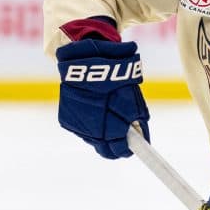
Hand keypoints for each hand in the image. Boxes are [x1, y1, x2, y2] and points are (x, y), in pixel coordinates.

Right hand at [56, 37, 148, 158]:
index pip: (121, 149)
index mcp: (112, 123)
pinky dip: (88, 126)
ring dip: (101, 136)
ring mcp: (79, 125)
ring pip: (93, 141)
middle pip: (105, 149)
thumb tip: (142, 137)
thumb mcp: (133, 97)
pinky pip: (81, 130)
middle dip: (115, 147)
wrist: (85, 58)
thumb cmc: (115, 76)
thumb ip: (137, 120)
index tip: (131, 150)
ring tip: (107, 122)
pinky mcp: (67, 120)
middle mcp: (94, 128)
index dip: (127, 151)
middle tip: (122, 142)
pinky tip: (93, 114)